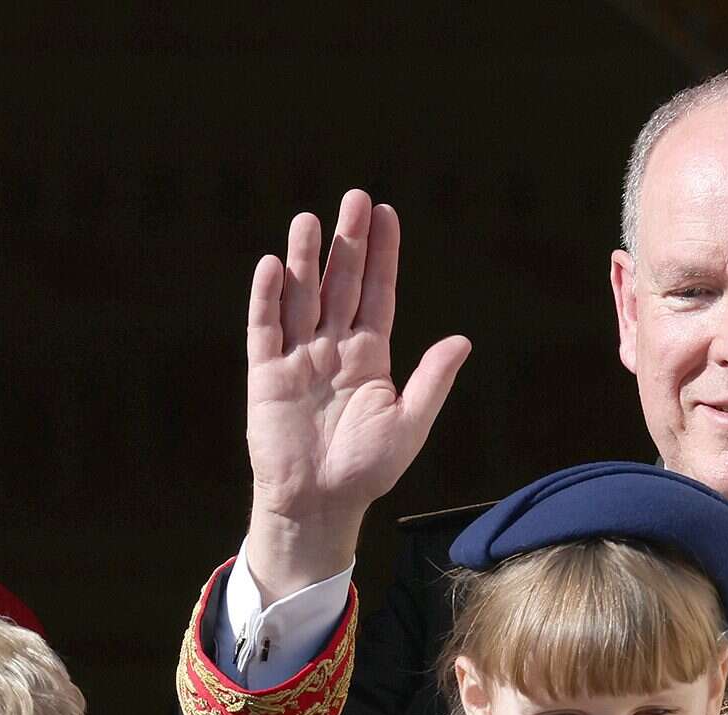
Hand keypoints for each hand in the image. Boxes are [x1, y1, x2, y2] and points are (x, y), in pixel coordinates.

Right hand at [243, 189, 469, 601]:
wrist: (319, 504)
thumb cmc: (366, 470)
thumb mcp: (409, 424)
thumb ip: (432, 381)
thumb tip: (462, 340)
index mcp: (370, 357)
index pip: (377, 293)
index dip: (382, 255)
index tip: (387, 213)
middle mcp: (333, 349)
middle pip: (340, 283)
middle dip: (347, 242)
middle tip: (354, 198)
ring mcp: (298, 359)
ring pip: (300, 297)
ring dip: (303, 259)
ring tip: (308, 219)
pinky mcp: (266, 376)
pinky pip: (265, 329)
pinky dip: (266, 298)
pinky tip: (271, 265)